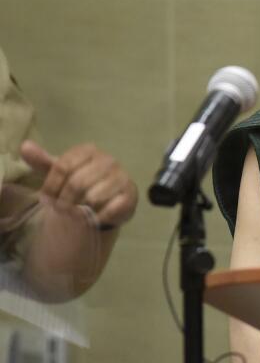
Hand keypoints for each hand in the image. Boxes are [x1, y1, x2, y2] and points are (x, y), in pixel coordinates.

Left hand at [21, 140, 137, 228]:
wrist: (108, 200)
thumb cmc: (80, 184)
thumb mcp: (60, 172)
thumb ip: (42, 161)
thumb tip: (24, 146)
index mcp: (89, 150)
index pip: (62, 166)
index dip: (51, 186)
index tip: (46, 198)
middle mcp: (108, 160)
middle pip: (77, 182)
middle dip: (64, 201)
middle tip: (60, 210)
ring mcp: (121, 176)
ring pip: (93, 196)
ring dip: (81, 210)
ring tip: (76, 213)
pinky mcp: (131, 194)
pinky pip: (109, 208)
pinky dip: (98, 217)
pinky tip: (94, 217)